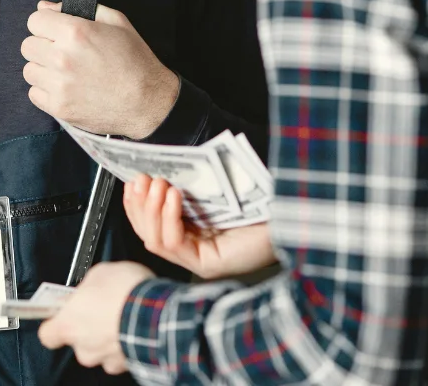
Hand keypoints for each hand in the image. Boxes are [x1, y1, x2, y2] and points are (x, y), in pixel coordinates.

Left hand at [22, 1, 178, 138]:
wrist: (148, 102)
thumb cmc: (135, 60)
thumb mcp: (117, 22)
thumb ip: (79, 8)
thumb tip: (45, 7)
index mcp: (76, 32)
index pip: (34, 20)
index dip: (46, 24)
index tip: (56, 31)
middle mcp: (63, 57)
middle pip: (27, 45)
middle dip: (43, 45)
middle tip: (62, 52)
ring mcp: (59, 85)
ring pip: (29, 70)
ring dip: (43, 69)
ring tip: (65, 72)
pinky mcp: (59, 107)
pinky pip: (34, 93)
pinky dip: (46, 91)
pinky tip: (66, 88)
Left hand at [38, 261, 153, 374]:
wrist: (157, 313)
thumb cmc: (125, 293)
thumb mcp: (101, 272)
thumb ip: (89, 285)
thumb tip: (90, 287)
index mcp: (68, 324)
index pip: (47, 334)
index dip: (55, 323)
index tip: (63, 313)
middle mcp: (83, 347)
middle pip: (78, 341)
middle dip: (90, 326)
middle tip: (103, 308)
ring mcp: (105, 359)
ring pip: (101, 349)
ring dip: (109, 335)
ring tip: (123, 316)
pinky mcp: (127, 364)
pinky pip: (122, 354)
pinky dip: (127, 342)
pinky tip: (135, 325)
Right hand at [124, 175, 275, 279]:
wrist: (294, 217)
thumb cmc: (264, 203)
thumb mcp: (222, 189)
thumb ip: (197, 182)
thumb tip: (172, 161)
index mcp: (196, 233)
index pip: (153, 224)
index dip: (137, 205)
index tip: (133, 181)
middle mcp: (195, 250)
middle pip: (148, 234)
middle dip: (140, 206)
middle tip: (142, 180)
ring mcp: (201, 260)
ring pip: (156, 241)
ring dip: (151, 211)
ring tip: (158, 185)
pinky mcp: (209, 264)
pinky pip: (175, 244)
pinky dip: (169, 218)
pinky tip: (173, 196)